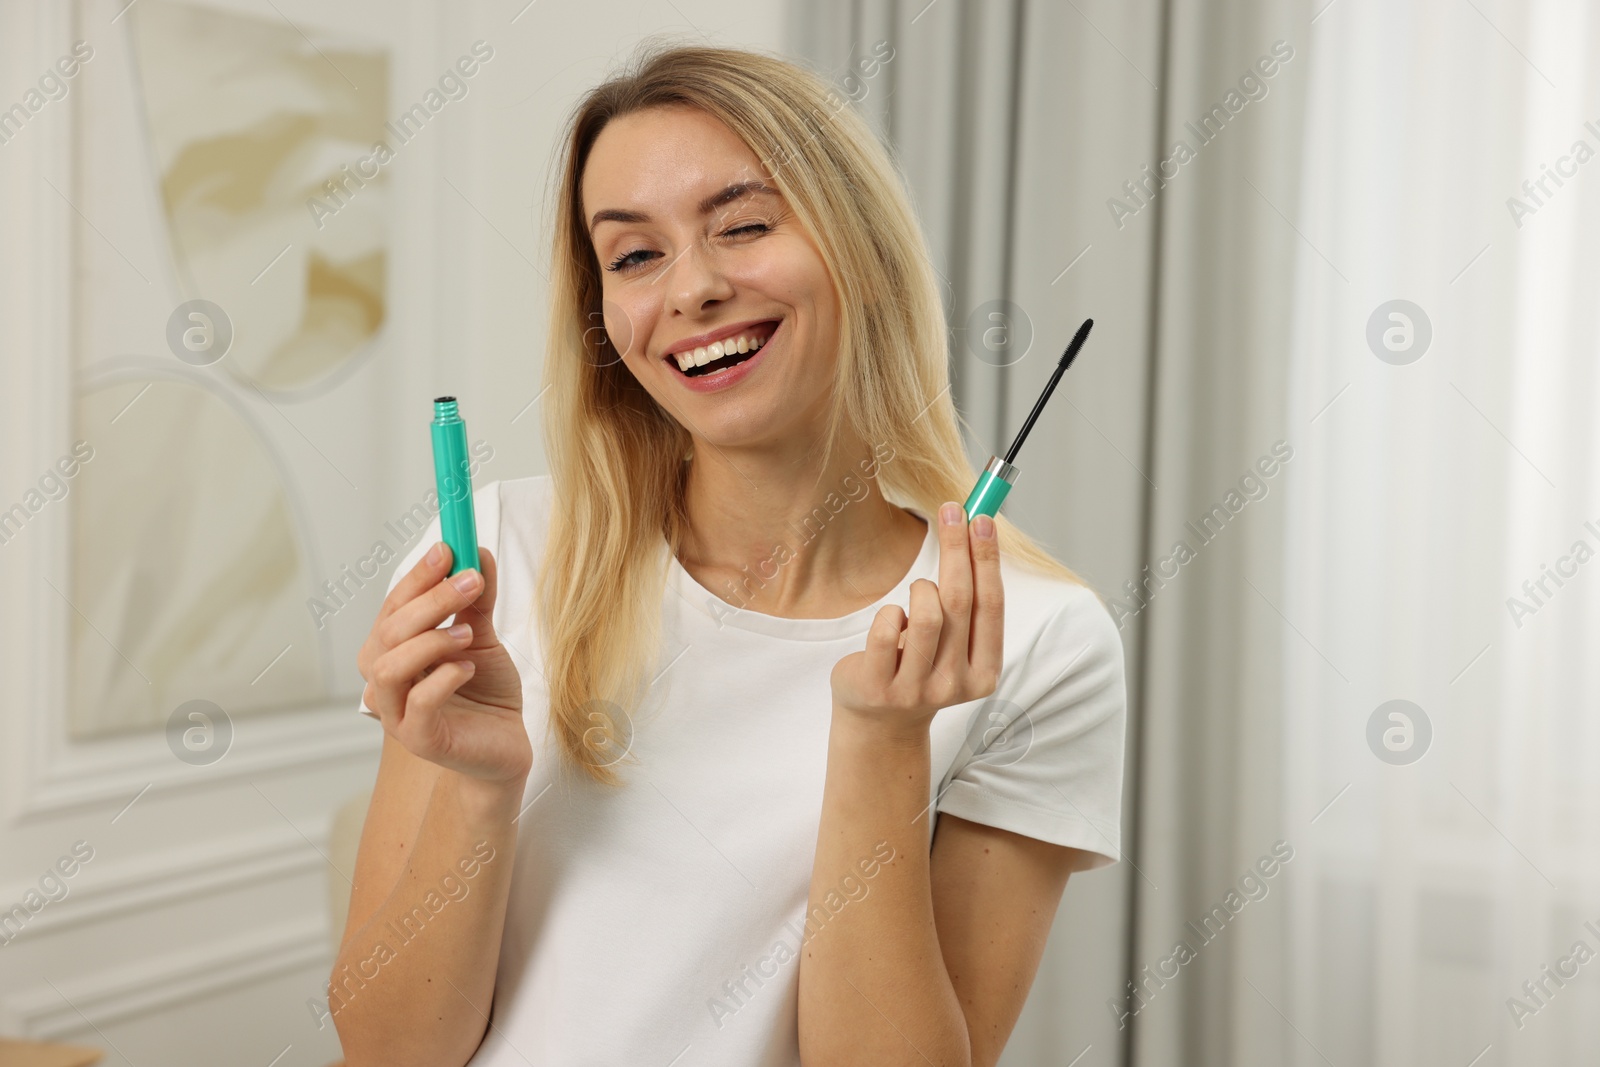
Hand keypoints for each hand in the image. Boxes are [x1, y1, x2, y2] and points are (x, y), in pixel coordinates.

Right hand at [358, 542, 530, 783]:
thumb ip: (476, 599)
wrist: (506, 744)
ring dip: (430, 640)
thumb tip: (477, 551)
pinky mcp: (420, 740)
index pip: (393, 607)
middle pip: (389, 632)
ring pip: (389, 668)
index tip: (448, 548)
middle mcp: (386, 682)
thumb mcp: (482, 636)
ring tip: (468, 633)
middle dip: (431, 600)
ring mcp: (398, 714)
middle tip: (471, 581)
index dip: (417, 576)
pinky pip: (418, 704)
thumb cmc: (485, 691)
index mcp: (393, 652)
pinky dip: (443, 678)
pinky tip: (467, 668)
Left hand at [829, 503, 1003, 738]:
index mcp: (985, 672)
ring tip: (916, 596)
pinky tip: (892, 624)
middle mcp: (955, 684)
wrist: (880, 724)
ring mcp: (916, 689)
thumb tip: (976, 527)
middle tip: (951, 510)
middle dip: (956, 549)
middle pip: (960, 601)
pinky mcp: (878, 686)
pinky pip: (887, 627)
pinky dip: (889, 613)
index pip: (991, 604)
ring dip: (919, 590)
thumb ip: (968, 602)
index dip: (987, 558)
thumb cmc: (922, 667)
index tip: (982, 518)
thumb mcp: (955, 644)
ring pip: (925, 614)